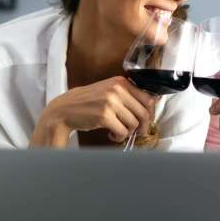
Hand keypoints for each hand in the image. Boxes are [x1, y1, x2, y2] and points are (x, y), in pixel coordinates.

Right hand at [33, 76, 155, 146]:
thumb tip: (154, 102)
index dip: (150, 113)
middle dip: (142, 127)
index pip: (148, 98)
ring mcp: (110, 102)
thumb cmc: (89, 102)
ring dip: (128, 132)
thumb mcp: (109, 91)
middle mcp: (117, 90)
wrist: (65, 109)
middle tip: (136, 132)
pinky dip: (119, 137)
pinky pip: (122, 132)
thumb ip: (128, 94)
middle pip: (144, 113)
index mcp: (121, 82)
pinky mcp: (104, 116)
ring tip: (117, 131)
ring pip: (134, 124)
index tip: (145, 121)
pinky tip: (111, 135)